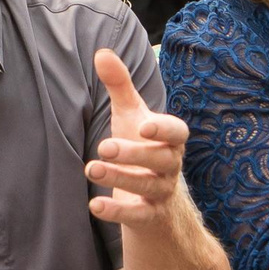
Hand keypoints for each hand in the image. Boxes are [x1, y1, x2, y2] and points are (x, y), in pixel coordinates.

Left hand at [86, 48, 189, 225]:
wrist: (155, 202)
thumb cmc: (141, 147)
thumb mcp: (131, 116)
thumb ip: (120, 86)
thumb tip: (101, 52)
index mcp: (170, 140)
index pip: (178, 132)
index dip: (165, 129)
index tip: (145, 125)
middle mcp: (170, 166)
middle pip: (162, 159)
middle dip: (134, 153)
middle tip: (104, 146)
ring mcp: (161, 193)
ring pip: (148, 187)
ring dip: (119, 177)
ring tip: (90, 168)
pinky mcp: (149, 217)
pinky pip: (137, 216)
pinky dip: (117, 211)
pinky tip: (94, 205)